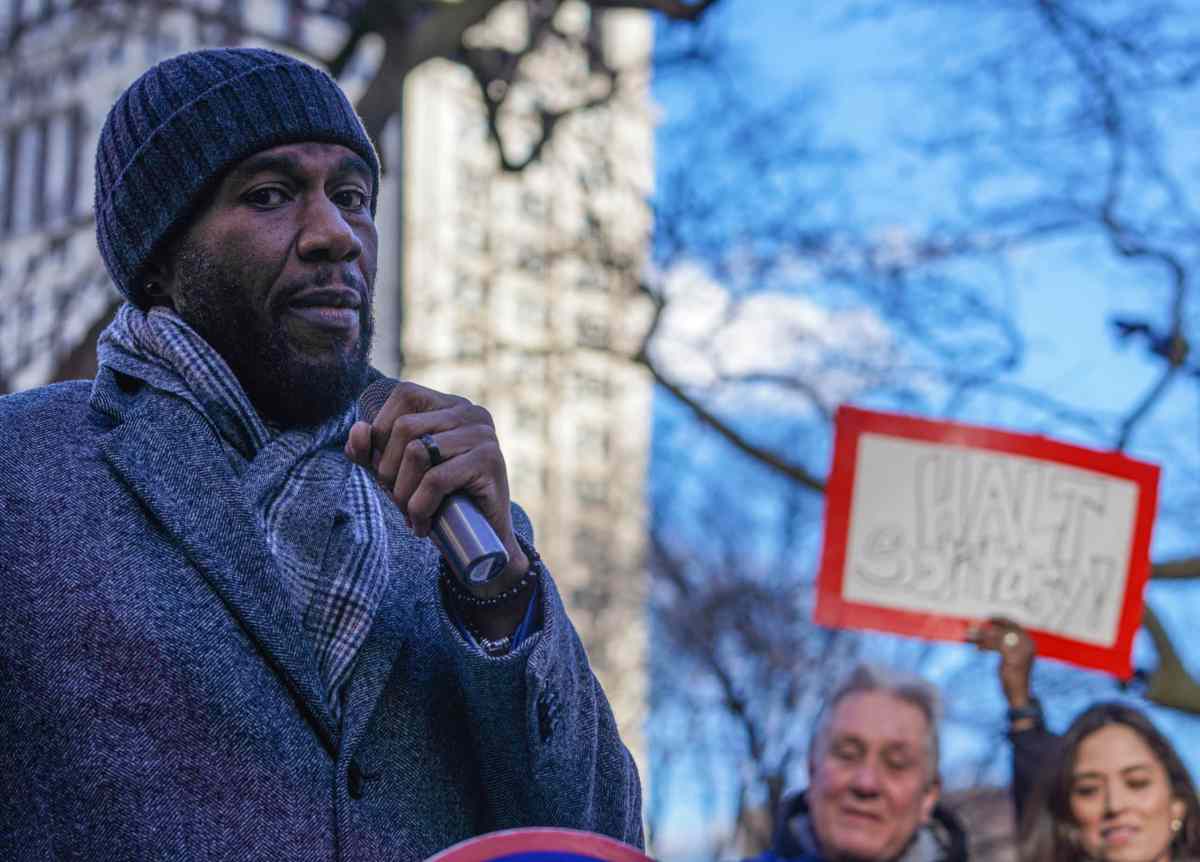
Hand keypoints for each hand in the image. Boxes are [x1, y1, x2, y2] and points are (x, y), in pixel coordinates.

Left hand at [343, 381, 529, 599]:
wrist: (482, 540)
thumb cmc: (439, 501)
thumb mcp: (398, 472)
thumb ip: (372, 450)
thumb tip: (358, 430)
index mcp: (451, 406)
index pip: (405, 396)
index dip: (381, 430)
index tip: (384, 468)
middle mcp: (471, 413)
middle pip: (405, 426)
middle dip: (388, 469)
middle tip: (397, 499)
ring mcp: (483, 435)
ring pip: (417, 452)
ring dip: (403, 492)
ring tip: (410, 514)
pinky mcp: (490, 462)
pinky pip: (436, 479)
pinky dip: (420, 507)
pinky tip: (423, 525)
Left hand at [966, 616, 1035, 708]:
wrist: (1019, 694)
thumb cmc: (1012, 675)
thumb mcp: (1009, 656)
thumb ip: (1003, 643)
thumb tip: (987, 630)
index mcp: (1029, 642)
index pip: (1013, 625)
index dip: (1000, 619)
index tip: (987, 618)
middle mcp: (1027, 644)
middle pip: (1003, 630)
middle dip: (987, 628)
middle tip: (973, 626)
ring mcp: (1021, 651)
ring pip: (997, 637)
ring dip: (980, 636)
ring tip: (968, 636)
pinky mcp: (1013, 657)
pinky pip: (995, 645)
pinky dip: (984, 645)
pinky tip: (977, 649)